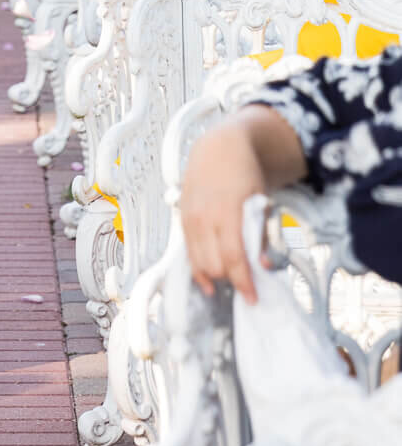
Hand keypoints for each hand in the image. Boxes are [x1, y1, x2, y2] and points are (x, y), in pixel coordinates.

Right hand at [180, 125, 266, 303]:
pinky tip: (209, 274)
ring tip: (229, 278)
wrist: (219, 148)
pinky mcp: (182, 217)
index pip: (233, 258)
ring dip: (214, 275)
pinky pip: (187, 251)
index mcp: (227, 211)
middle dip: (230, 279)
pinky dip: (198, 266)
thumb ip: (262, 236)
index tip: (253, 298)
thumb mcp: (262, 203)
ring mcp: (189, 216)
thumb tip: (264, 265)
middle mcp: (203, 216)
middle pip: (214, 265)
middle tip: (246, 283)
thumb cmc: (244, 172)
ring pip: (197, 262)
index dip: (243, 282)